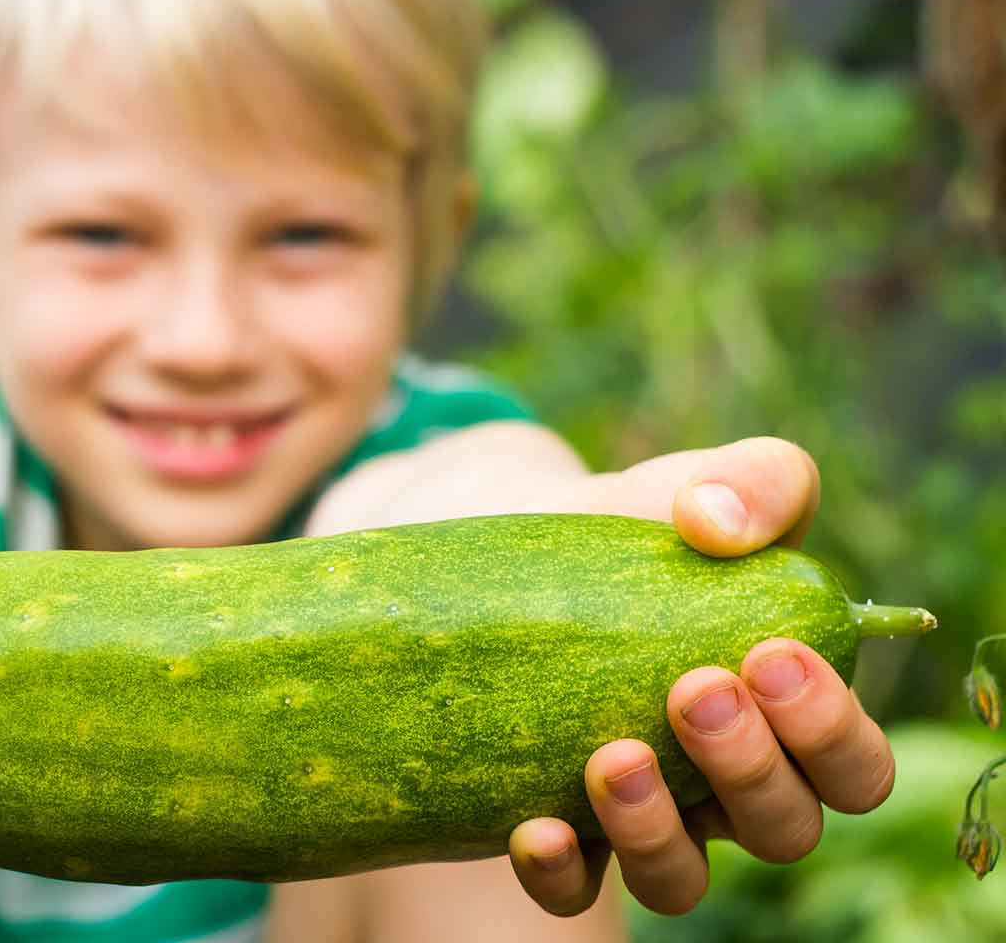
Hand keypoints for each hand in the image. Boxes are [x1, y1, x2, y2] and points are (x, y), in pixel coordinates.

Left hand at [506, 437, 895, 915]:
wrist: (521, 552)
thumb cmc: (643, 530)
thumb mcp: (707, 487)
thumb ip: (754, 481)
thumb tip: (713, 522)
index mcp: (792, 721)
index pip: (852, 767)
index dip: (828, 729)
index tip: (768, 655)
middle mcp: (728, 788)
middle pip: (781, 829)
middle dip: (748, 768)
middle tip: (693, 691)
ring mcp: (644, 819)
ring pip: (680, 881)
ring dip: (656, 832)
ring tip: (612, 757)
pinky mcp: (562, 832)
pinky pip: (569, 891)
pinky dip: (559, 870)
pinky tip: (533, 824)